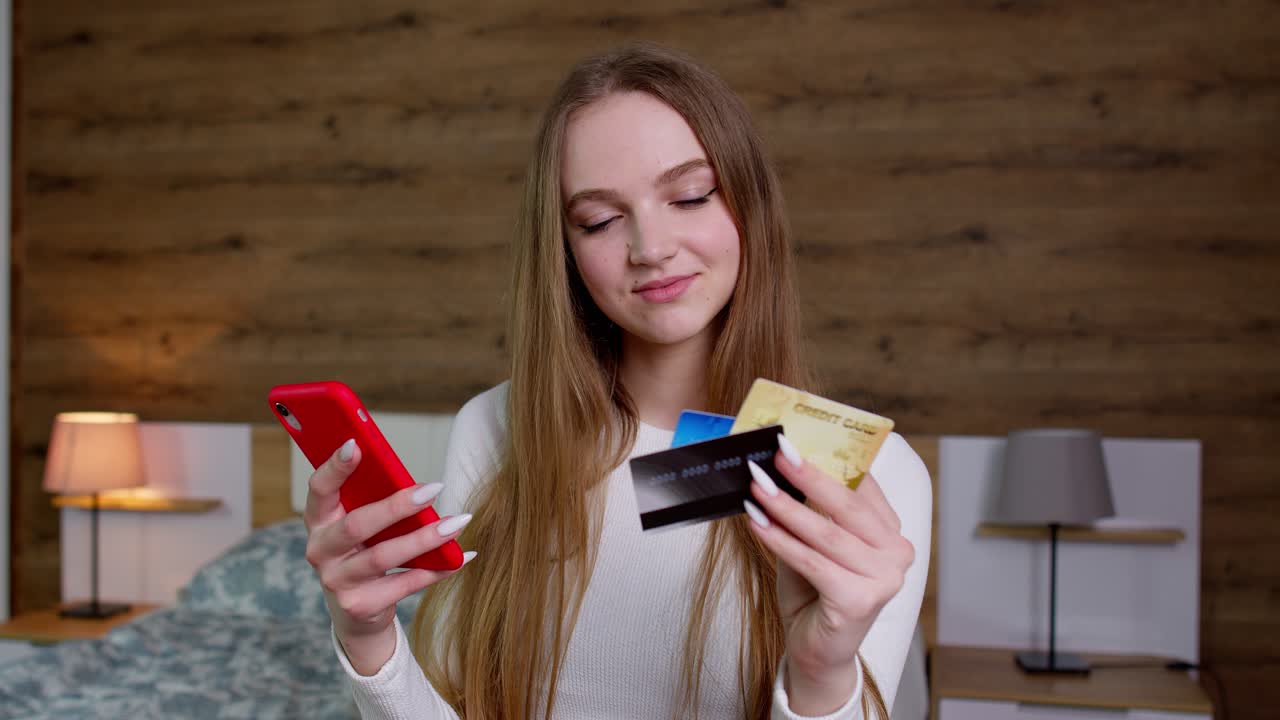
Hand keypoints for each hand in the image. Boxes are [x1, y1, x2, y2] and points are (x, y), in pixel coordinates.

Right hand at [303, 438, 475, 674]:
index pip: (319, 490)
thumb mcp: (360, 524)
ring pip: (384, 557)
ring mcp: (338, 582)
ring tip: (457, 522)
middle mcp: (321, 551)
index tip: (355, 443)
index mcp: (319, 521)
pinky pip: (405, 585)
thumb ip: (374, 501)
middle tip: (433, 488)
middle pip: (358, 525)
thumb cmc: (364, 550)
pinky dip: (438, 569)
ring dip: (425, 538)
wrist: (357, 611)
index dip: (334, 467)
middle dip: (397, 506)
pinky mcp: (360, 606)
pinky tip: (462, 556)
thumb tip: (417, 481)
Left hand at [743, 434, 913, 714]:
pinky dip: (781, 541)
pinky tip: (756, 523)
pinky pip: (814, 562)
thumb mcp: (813, 542)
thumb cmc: (814, 592)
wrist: (816, 650)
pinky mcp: (861, 601)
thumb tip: (778, 468)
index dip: (829, 460)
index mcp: (891, 531)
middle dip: (807, 477)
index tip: (794, 442)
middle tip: (775, 454)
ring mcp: (884, 579)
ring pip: (827, 534)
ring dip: (786, 507)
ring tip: (756, 487)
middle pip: (847, 506)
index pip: (863, 485)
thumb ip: (809, 511)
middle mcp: (897, 553)